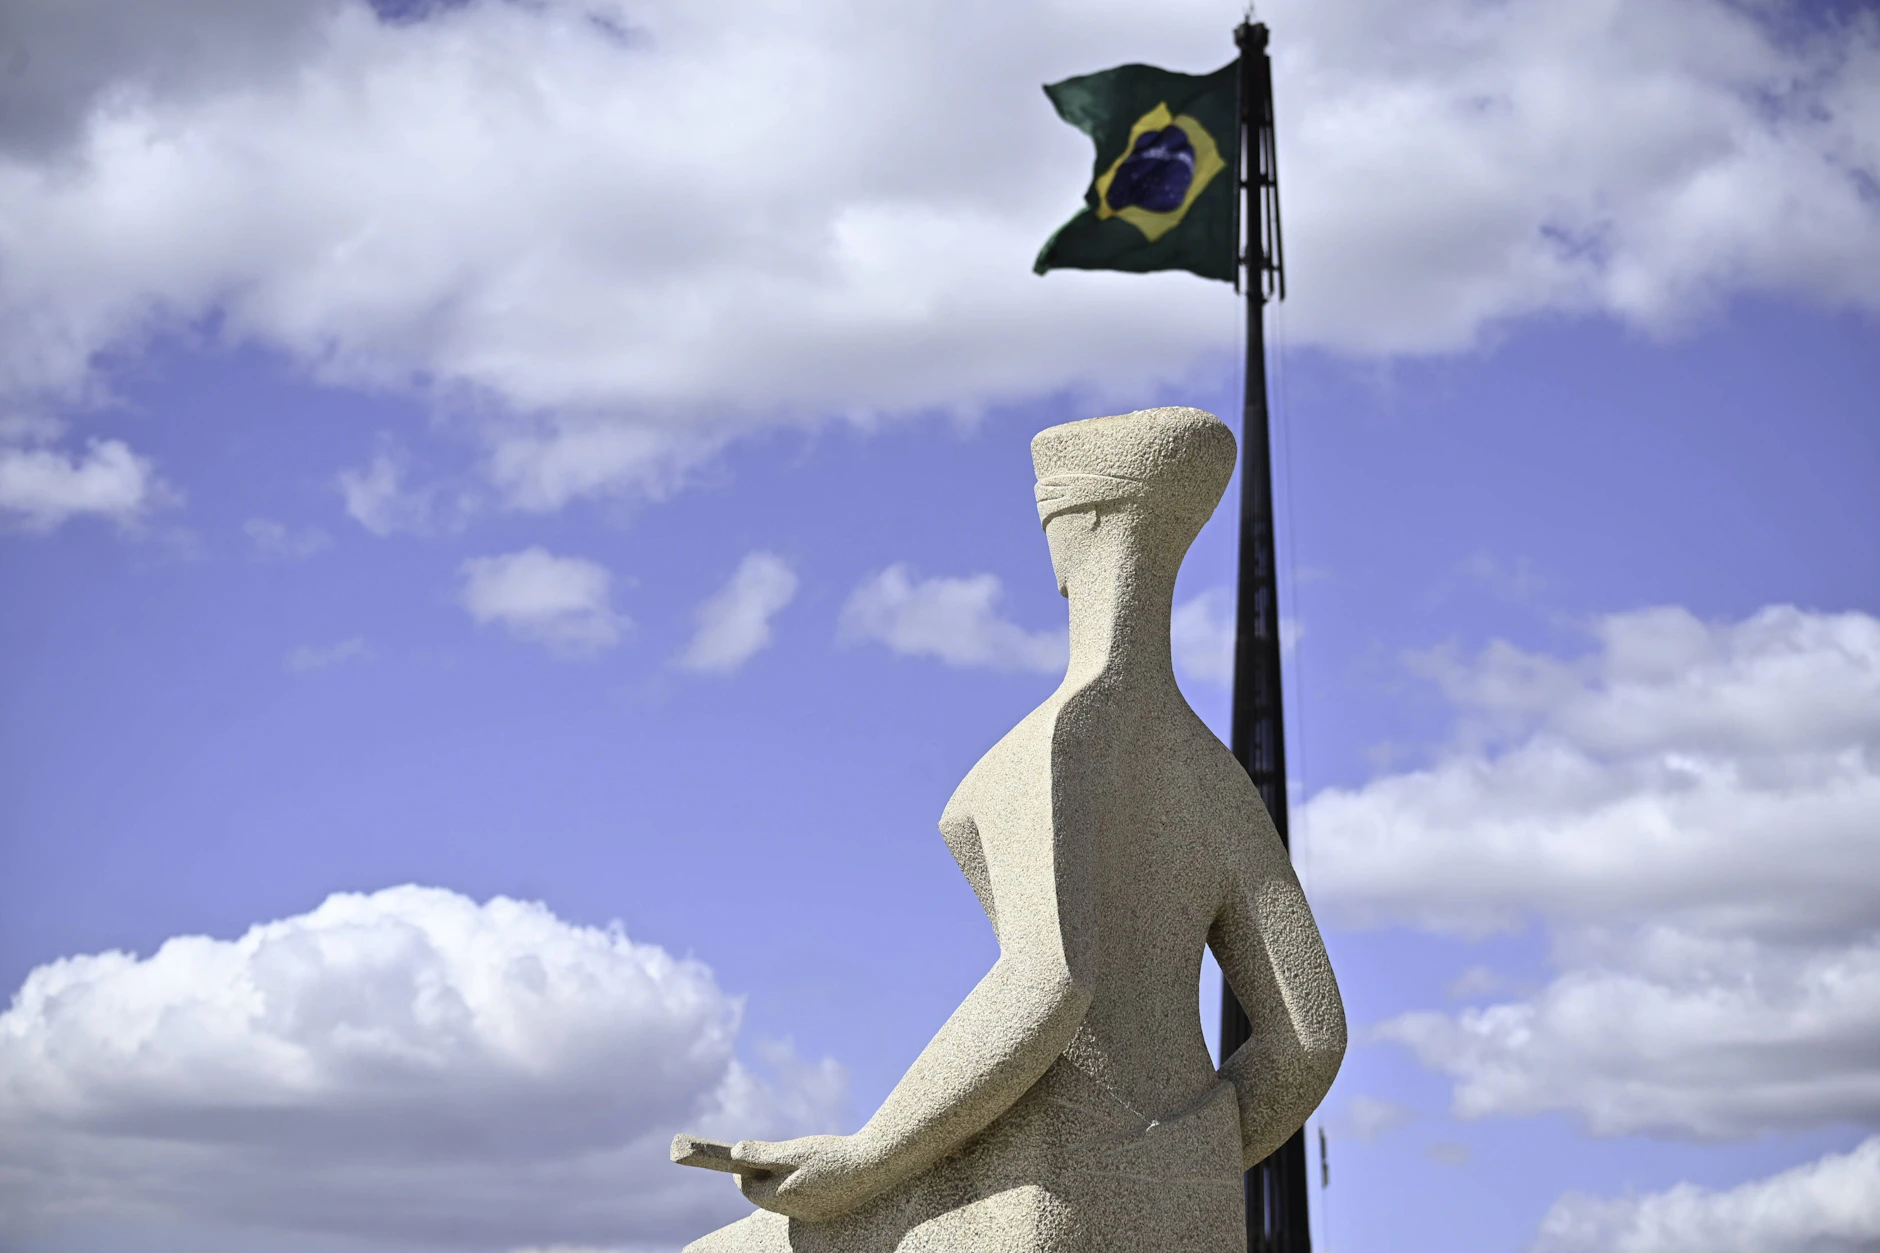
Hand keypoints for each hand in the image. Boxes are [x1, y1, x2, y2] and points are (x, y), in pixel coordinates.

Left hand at [730, 1133, 886, 1221]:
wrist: (875, 1164)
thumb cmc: (833, 1154)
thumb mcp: (794, 1150)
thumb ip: (762, 1154)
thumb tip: (734, 1151)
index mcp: (784, 1198)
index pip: (749, 1190)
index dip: (740, 1172)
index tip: (738, 1155)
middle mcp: (797, 1212)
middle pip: (766, 1196)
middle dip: (759, 1177)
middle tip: (757, 1157)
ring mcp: (814, 1213)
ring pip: (784, 1199)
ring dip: (778, 1181)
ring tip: (782, 1160)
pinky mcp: (828, 1210)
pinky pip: (802, 1201)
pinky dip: (796, 1186)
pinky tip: (806, 1171)